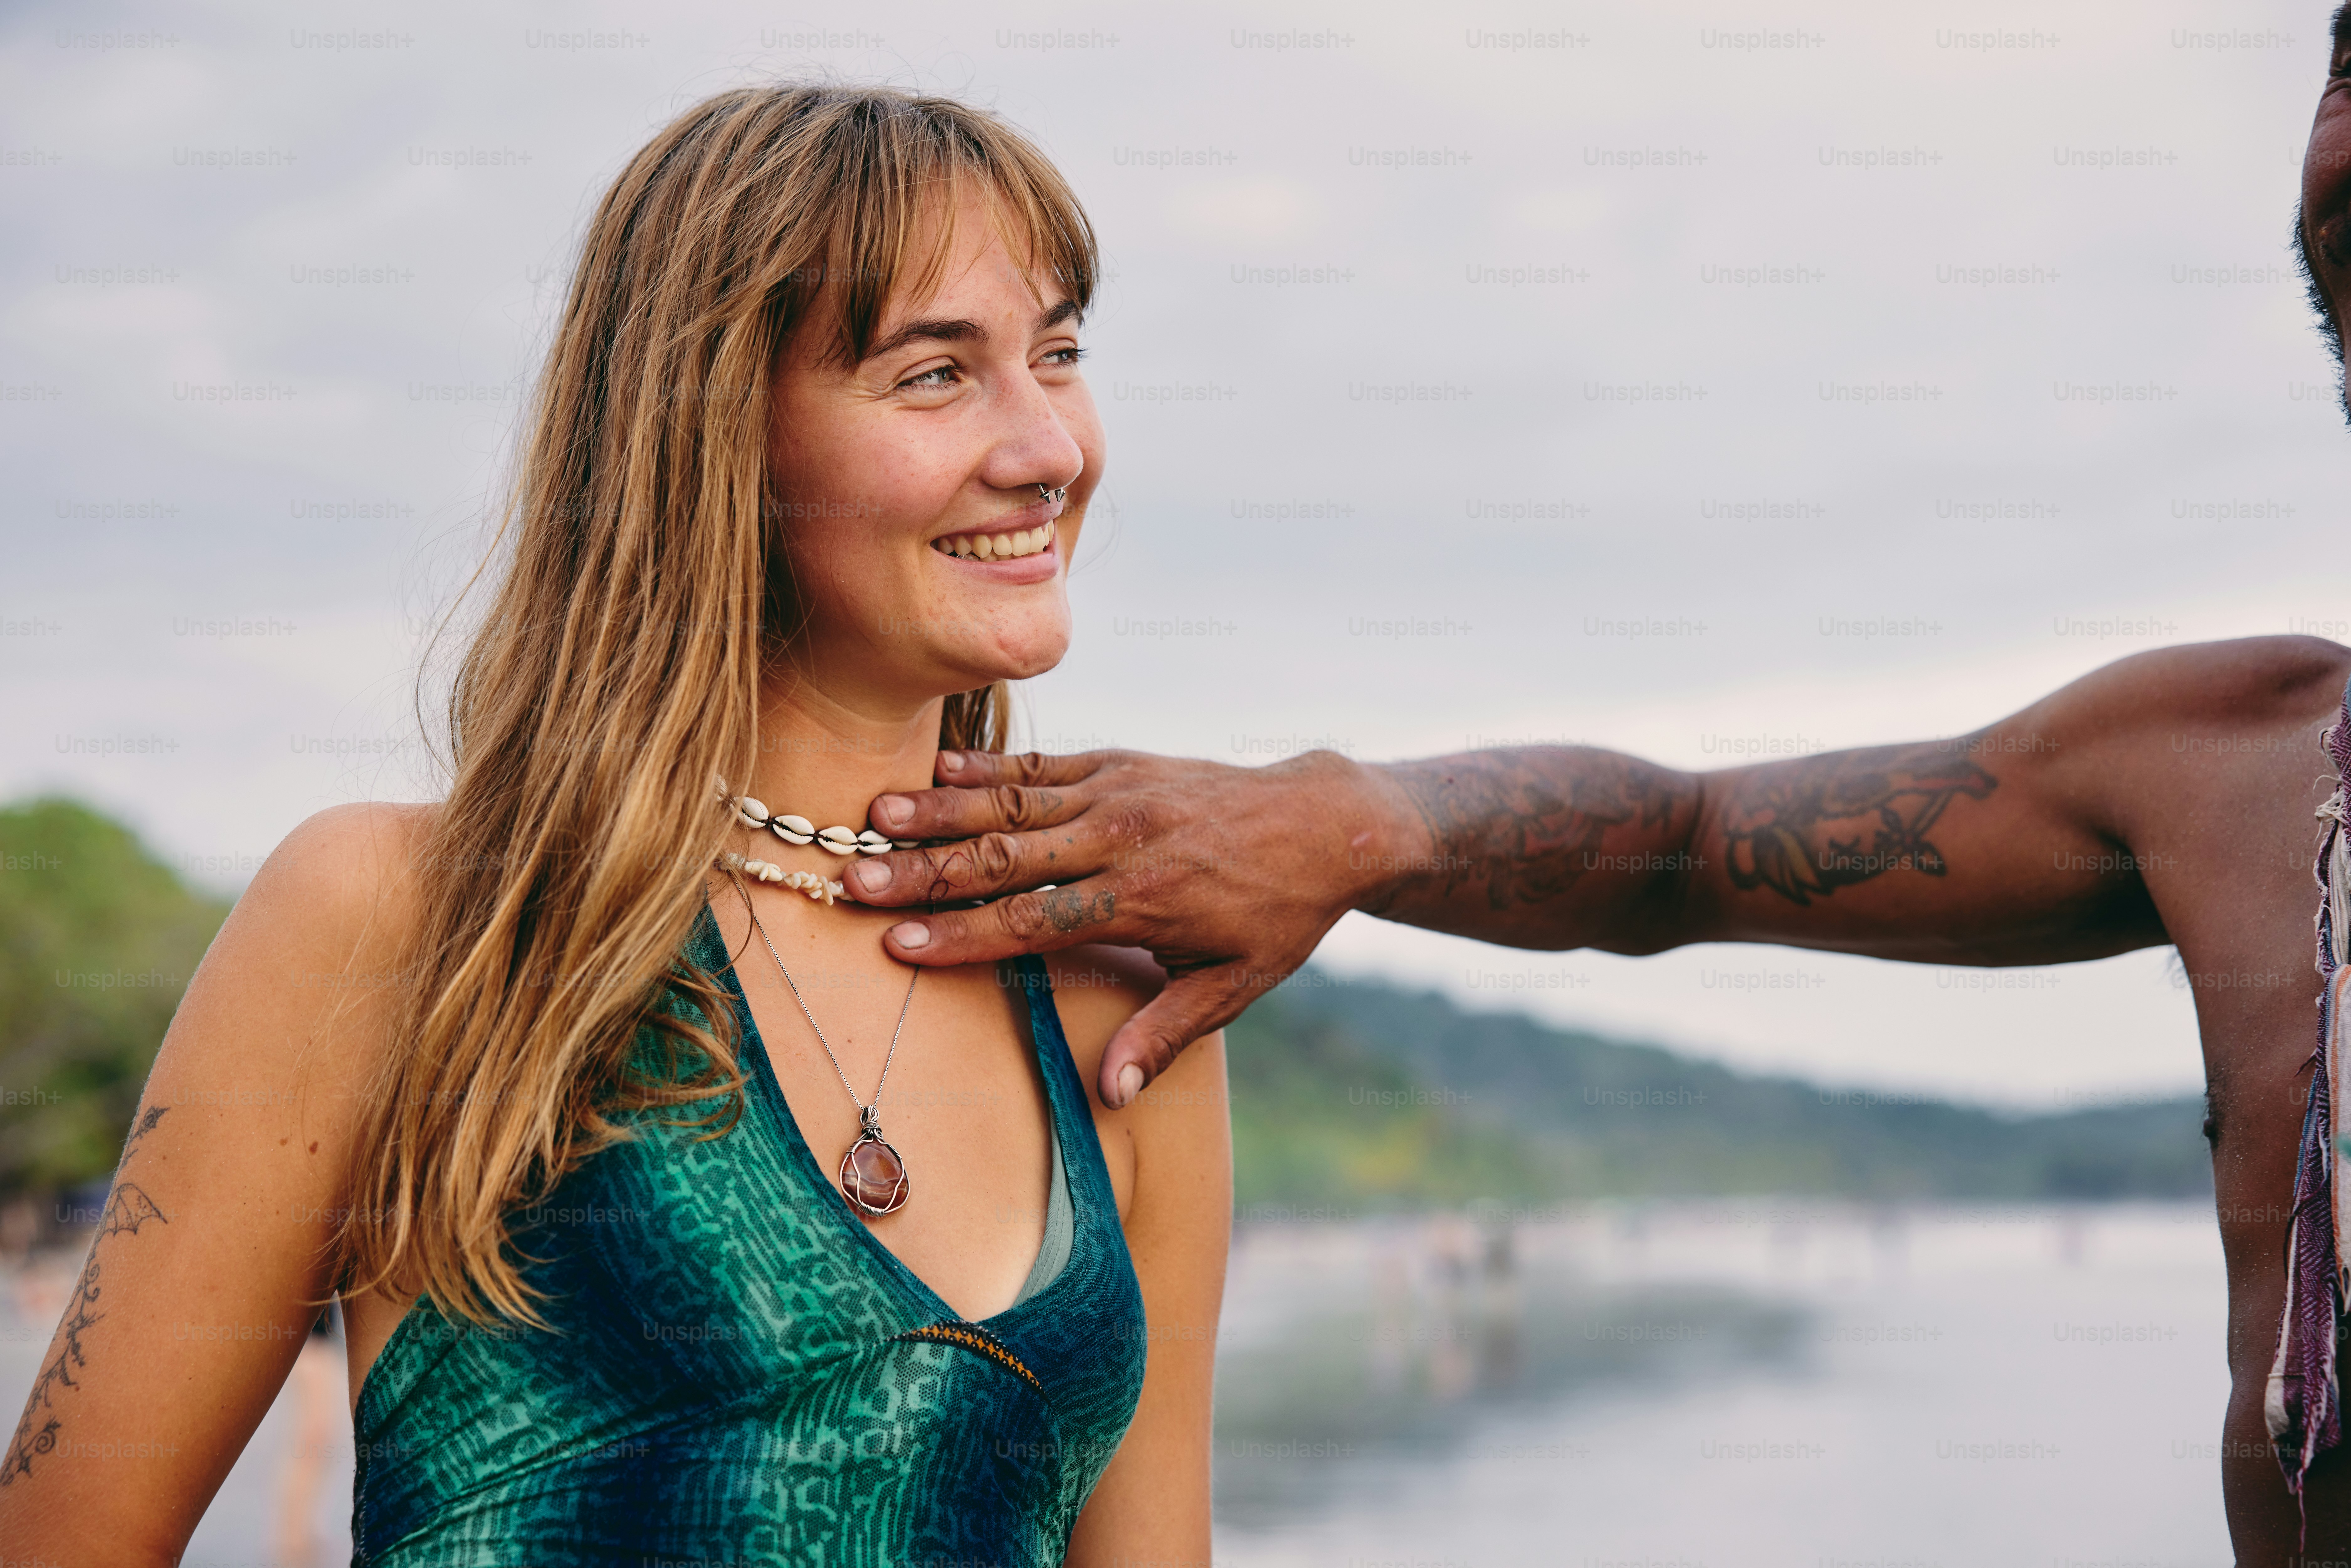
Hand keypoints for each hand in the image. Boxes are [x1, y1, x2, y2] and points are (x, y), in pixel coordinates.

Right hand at [848, 748, 1411, 1105]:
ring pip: (1014, 804)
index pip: (1034, 921)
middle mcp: (1122, 841)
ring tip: (874, 815)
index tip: (900, 943)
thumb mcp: (1235, 986)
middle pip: (1006, 860)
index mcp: (1143, 900)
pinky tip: (936, 767)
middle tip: (855, 880)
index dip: (964, 935)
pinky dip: (988, 764)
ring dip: (941, 809)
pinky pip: (1044, 764)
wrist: (1328, 823)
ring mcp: (1120, 794)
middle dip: (925, 872)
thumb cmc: (1277, 915)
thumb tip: (1107, 1094)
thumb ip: (1164, 1035)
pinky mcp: (1122, 762)